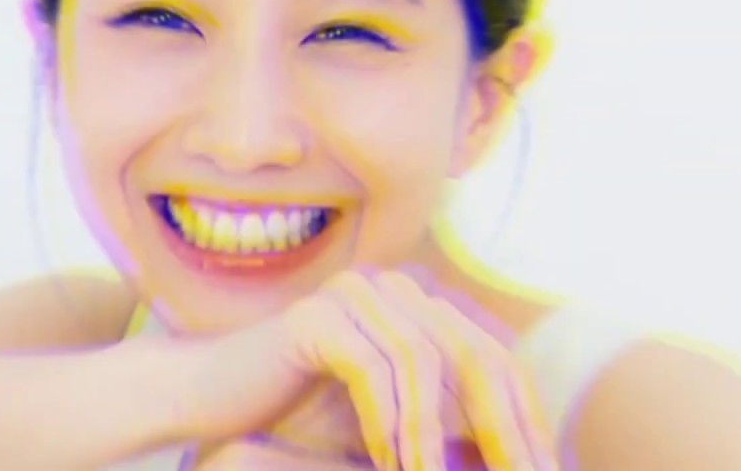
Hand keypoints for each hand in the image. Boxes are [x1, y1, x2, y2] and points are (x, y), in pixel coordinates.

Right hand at [175, 269, 557, 470]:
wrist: (215, 398)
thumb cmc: (304, 416)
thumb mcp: (394, 426)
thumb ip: (448, 430)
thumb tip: (521, 458)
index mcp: (425, 307)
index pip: (499, 358)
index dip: (526, 419)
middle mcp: (398, 288)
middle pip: (475, 352)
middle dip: (500, 427)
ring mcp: (357, 294)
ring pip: (425, 361)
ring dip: (435, 434)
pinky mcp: (319, 315)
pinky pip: (371, 368)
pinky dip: (388, 423)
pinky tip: (392, 463)